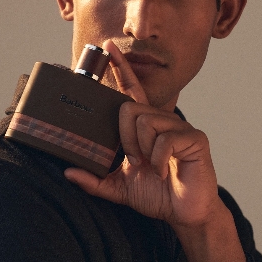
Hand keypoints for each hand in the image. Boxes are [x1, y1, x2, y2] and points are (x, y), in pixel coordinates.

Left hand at [64, 40, 220, 226]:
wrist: (185, 213)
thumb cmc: (158, 195)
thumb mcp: (120, 188)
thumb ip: (95, 180)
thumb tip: (67, 172)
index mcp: (146, 127)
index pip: (131, 91)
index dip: (121, 69)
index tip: (107, 49)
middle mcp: (163, 121)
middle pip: (129, 109)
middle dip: (124, 139)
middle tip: (134, 160)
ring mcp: (180, 128)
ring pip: (145, 122)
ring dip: (142, 151)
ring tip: (150, 167)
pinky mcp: (194, 139)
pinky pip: (164, 140)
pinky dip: (157, 161)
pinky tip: (163, 171)